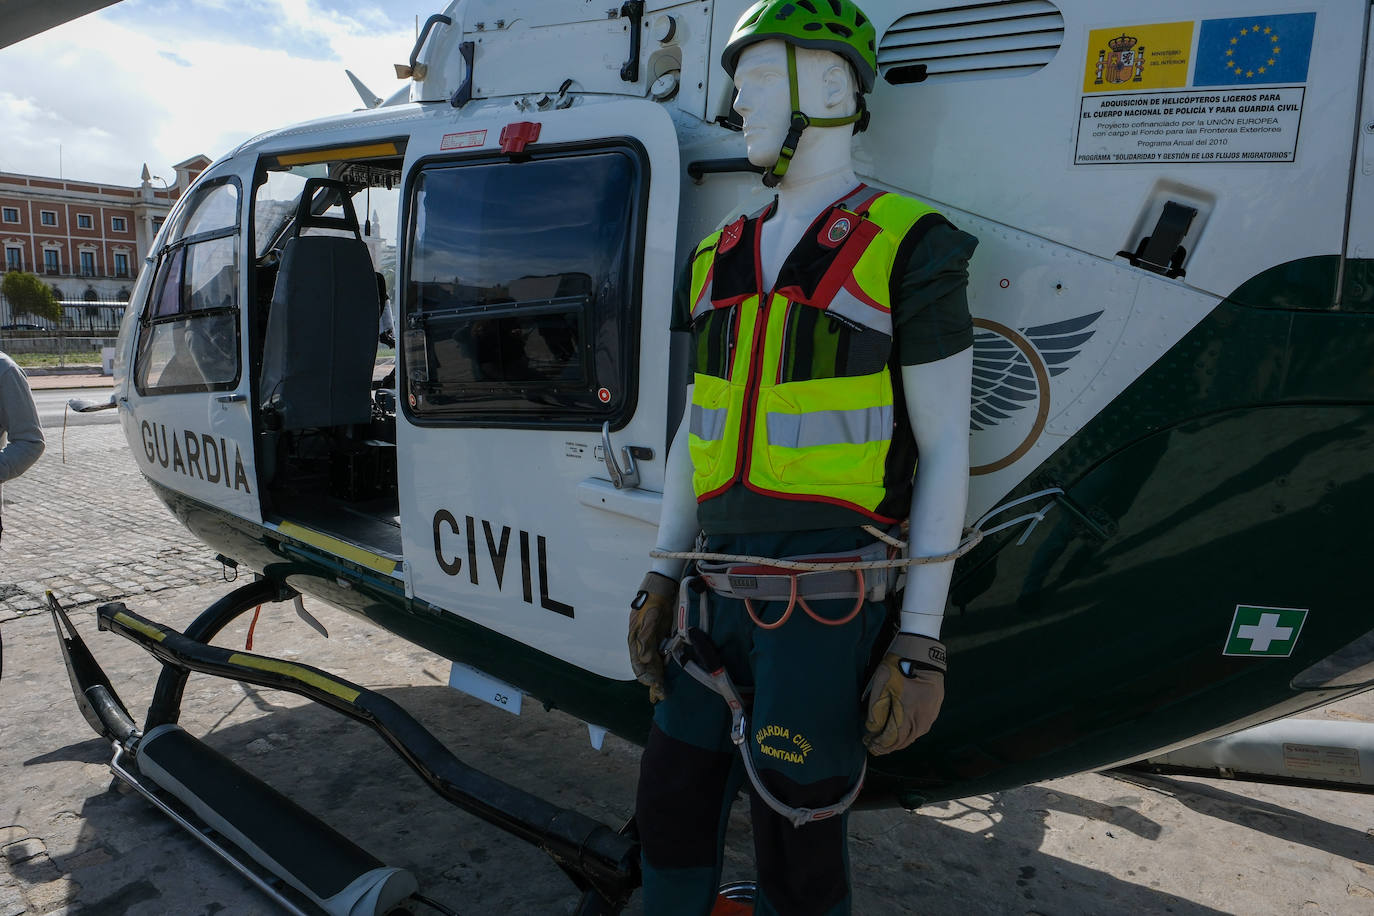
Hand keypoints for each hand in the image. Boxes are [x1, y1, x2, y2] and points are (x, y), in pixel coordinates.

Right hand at [627, 572, 677, 702]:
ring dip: (656, 677)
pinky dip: (661, 667)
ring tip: (661, 692)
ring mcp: (648, 641)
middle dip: (652, 682)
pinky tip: (665, 674)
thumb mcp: (651, 617)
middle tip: (661, 695)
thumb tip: (645, 658)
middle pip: (645, 667)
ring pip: (651, 664)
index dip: (648, 677)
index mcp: (635, 640)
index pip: (639, 665)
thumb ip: (647, 637)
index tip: (657, 687)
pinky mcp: (657, 638)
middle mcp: (640, 643)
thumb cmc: (653, 602)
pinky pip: (658, 656)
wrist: (660, 587)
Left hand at [862, 633, 946, 754]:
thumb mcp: (881, 684)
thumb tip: (872, 729)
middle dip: (887, 746)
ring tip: (886, 741)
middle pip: (904, 741)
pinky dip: (909, 733)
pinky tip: (902, 731)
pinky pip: (921, 728)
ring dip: (899, 741)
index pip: (892, 738)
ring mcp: (930, 714)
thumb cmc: (899, 666)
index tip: (868, 743)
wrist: (923, 654)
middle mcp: (922, 718)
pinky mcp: (934, 709)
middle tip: (874, 745)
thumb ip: (876, 710)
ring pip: (914, 736)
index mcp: (907, 712)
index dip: (879, 744)